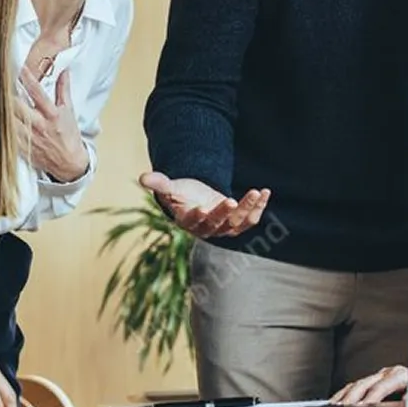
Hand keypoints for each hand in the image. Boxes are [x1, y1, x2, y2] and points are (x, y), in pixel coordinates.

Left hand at [18, 66, 87, 182]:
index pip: (37, 93)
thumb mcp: (68, 110)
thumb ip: (64, 90)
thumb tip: (64, 71)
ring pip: (8, 121)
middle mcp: (39, 126)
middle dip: (7, 93)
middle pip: (18, 107)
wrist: (69, 162)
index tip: (18, 67)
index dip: (27, 78)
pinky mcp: (22, 149)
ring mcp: (29, 138)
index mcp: (52, 115)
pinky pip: (6, 137)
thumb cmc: (68, 135)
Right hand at [138, 171, 268, 237]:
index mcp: (188, 221)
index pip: (193, 221)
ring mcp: (224, 228)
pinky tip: (265, 192)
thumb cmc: (182, 194)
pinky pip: (251, 220)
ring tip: (256, 191)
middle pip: (218, 223)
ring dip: (248, 208)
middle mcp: (207, 228)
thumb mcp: (170, 187)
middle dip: (226, 212)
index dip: (198, 216)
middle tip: (232, 199)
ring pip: (238, 223)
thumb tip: (143, 177)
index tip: (202, 207)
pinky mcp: (238, 224)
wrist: (197, 201)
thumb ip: (159, 183)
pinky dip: (259, 207)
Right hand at [329, 365, 407, 404]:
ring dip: (343, 398)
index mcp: (400, 374)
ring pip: (356, 385)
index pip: (380, 387)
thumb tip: (403, 402)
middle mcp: (387, 372)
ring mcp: (379, 376)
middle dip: (351, 400)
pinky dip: (343, 396)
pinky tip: (336, 403)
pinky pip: (353, 387)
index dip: (369, 399)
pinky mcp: (373, 381)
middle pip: (363, 385)